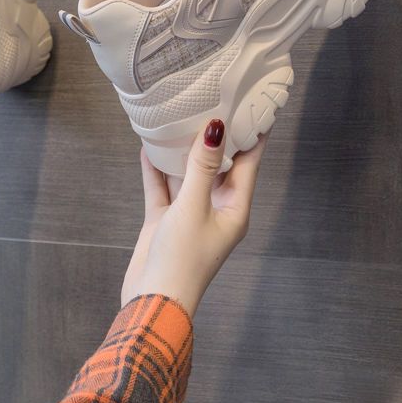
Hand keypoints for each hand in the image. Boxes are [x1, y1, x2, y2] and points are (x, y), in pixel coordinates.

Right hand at [121, 119, 266, 317]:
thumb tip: (216, 129)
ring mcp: (189, 215)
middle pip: (218, 164)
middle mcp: (216, 209)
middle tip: (211, 101)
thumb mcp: (193, 207)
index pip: (249, 162)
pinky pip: (162, 188)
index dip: (252, 133)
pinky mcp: (166, 221)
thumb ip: (202, 167)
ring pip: (188, 174)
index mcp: (235, 208)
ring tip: (178, 119)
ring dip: (182, 151)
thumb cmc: (182, 259)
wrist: (152, 302)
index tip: (253, 104)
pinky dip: (156, 170)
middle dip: (214, 137)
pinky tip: (148, 148)